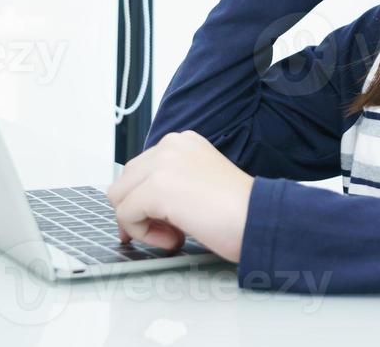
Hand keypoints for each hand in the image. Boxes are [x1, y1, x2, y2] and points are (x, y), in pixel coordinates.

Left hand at [106, 130, 254, 262]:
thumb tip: (133, 204)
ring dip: (140, 223)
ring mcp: (162, 163)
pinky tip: (174, 238)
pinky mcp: (157, 187)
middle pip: (124, 181)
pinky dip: (143, 234)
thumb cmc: (237, 210)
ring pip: (119, 197)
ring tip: (173, 233)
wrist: (259, 219)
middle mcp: (170, 145)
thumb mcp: (197, 182)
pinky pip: (126, 214)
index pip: (139, 169)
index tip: (158, 221)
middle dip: (137, 211)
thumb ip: (168, 182)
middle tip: (165, 231)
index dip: (143, 200)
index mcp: (182, 141)